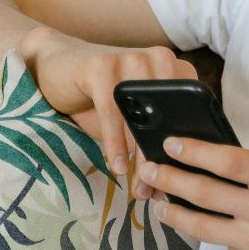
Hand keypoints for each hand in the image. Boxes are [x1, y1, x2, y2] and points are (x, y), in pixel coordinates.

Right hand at [15, 25, 196, 196]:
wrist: (58, 66)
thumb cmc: (103, 97)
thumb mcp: (135, 117)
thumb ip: (156, 138)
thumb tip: (175, 179)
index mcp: (177, 70)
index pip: (190, 114)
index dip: (186, 151)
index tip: (181, 182)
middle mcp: (160, 59)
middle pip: (168, 118)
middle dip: (163, 159)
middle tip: (158, 191)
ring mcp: (131, 57)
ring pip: (142, 118)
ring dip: (141, 157)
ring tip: (140, 186)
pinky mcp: (102, 65)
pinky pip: (113, 112)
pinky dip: (116, 144)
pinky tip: (118, 167)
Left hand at [139, 138, 248, 249]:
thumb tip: (243, 152)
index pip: (225, 160)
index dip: (192, 151)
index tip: (170, 145)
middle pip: (203, 193)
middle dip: (169, 179)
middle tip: (148, 172)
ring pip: (204, 227)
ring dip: (176, 214)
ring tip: (162, 205)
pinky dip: (230, 242)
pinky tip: (238, 237)